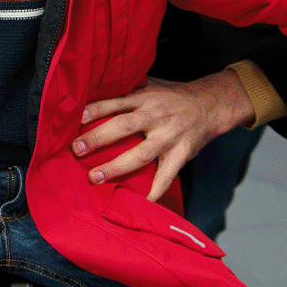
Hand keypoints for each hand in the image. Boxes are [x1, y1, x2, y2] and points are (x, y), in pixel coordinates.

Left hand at [75, 71, 255, 201]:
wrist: (210, 105)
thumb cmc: (173, 96)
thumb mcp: (151, 84)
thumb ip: (127, 88)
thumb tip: (94, 89)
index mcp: (145, 97)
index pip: (115, 102)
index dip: (95, 110)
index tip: (75, 119)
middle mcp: (156, 116)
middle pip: (123, 127)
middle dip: (98, 138)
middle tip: (77, 149)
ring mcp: (169, 137)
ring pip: (140, 154)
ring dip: (116, 167)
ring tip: (95, 177)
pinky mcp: (181, 154)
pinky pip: (166, 176)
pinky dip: (154, 191)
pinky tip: (140, 202)